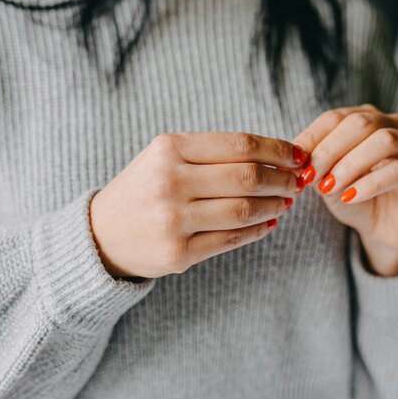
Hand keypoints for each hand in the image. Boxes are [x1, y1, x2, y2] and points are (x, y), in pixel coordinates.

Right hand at [89, 132, 308, 279]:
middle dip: (282, 179)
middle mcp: (169, 181)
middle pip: (246, 177)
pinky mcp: (177, 254)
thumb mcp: (166, 157)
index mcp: (168, 148)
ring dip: (274, 205)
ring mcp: (172, 220)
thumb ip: (213, 154)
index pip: (239, 145)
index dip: (276, 150)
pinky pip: (231, 240)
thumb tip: (276, 159)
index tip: (296, 155)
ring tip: (285, 201)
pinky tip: (268, 223)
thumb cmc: (144, 188)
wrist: (101, 234)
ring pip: (243, 210)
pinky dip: (257, 230)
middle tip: (296, 181)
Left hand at [292, 104, 397, 276]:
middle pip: (360, 123)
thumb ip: (314, 165)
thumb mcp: (326, 178)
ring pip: (384, 141)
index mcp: (365, 118)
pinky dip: (371, 183)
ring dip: (350, 165)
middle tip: (310, 176)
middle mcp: (393, 124)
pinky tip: (351, 197)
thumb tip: (295, 158)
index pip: (335, 117)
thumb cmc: (352, 196)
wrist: (381, 229)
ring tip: (329, 187)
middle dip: (330, 150)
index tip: (294, 163)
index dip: (312, 138)